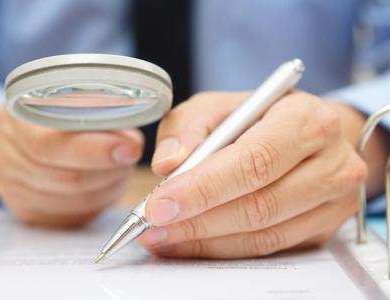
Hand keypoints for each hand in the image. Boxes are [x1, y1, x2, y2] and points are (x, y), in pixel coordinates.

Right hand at [0, 107, 142, 226]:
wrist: (32, 130)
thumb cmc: (63, 111)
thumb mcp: (80, 99)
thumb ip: (102, 116)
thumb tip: (129, 147)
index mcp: (16, 115)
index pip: (51, 144)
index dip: (95, 151)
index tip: (130, 150)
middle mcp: (4, 152)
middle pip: (64, 178)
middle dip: (108, 171)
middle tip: (128, 159)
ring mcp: (9, 184)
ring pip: (71, 201)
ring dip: (105, 188)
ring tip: (117, 170)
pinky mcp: (23, 209)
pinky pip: (68, 217)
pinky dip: (94, 204)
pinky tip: (102, 186)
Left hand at [137, 91, 369, 257]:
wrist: (310, 133)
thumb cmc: (260, 117)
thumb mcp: (220, 106)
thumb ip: (187, 126)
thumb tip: (166, 165)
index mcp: (307, 120)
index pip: (254, 161)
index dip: (204, 187)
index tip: (160, 204)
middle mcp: (332, 162)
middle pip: (259, 205)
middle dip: (197, 221)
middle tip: (153, 227)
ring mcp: (334, 201)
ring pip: (264, 234)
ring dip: (206, 242)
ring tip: (163, 238)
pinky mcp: (325, 228)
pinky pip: (270, 248)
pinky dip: (225, 250)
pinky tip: (191, 243)